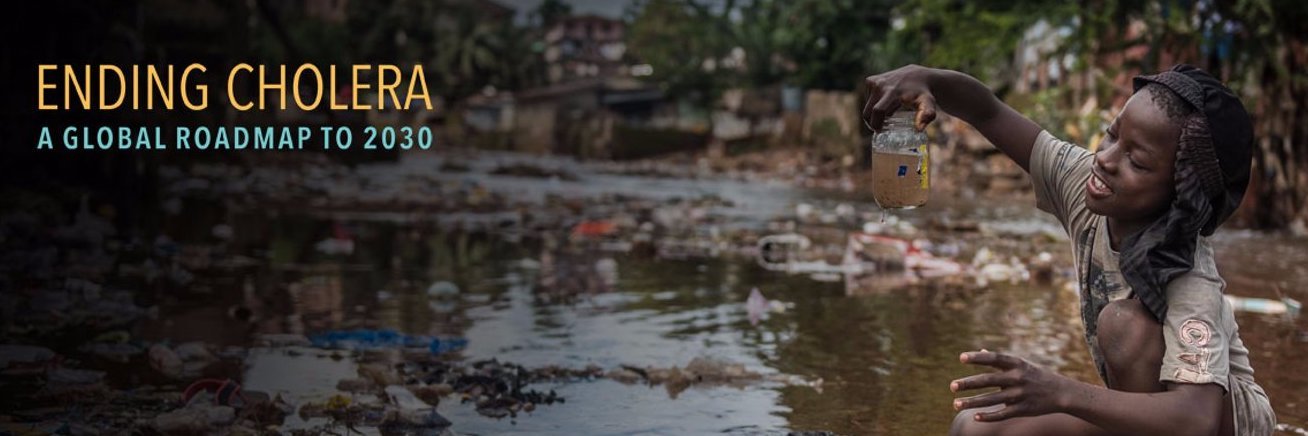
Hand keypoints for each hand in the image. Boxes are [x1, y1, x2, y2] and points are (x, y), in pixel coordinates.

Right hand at [862, 64, 939, 131]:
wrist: (918, 76)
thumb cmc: (923, 93)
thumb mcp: (928, 104)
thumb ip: (927, 115)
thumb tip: (919, 129)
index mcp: (892, 92)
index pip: (877, 111)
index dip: (876, 123)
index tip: (879, 131)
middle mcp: (881, 85)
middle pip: (868, 111)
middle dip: (871, 122)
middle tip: (879, 128)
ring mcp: (874, 81)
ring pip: (867, 106)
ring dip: (873, 113)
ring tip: (886, 114)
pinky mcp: (871, 80)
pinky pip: (868, 99)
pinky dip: (873, 104)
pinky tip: (884, 103)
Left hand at [950, 350, 1070, 421]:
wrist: (1062, 393)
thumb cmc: (1035, 375)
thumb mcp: (1021, 364)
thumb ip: (999, 361)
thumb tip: (980, 351)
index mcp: (1017, 364)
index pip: (994, 358)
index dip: (978, 358)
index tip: (961, 358)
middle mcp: (1018, 378)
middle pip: (989, 380)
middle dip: (969, 383)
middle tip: (951, 386)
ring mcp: (1021, 394)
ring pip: (992, 399)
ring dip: (972, 402)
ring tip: (955, 404)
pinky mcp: (1023, 409)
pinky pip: (1003, 414)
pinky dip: (989, 416)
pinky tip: (974, 417)